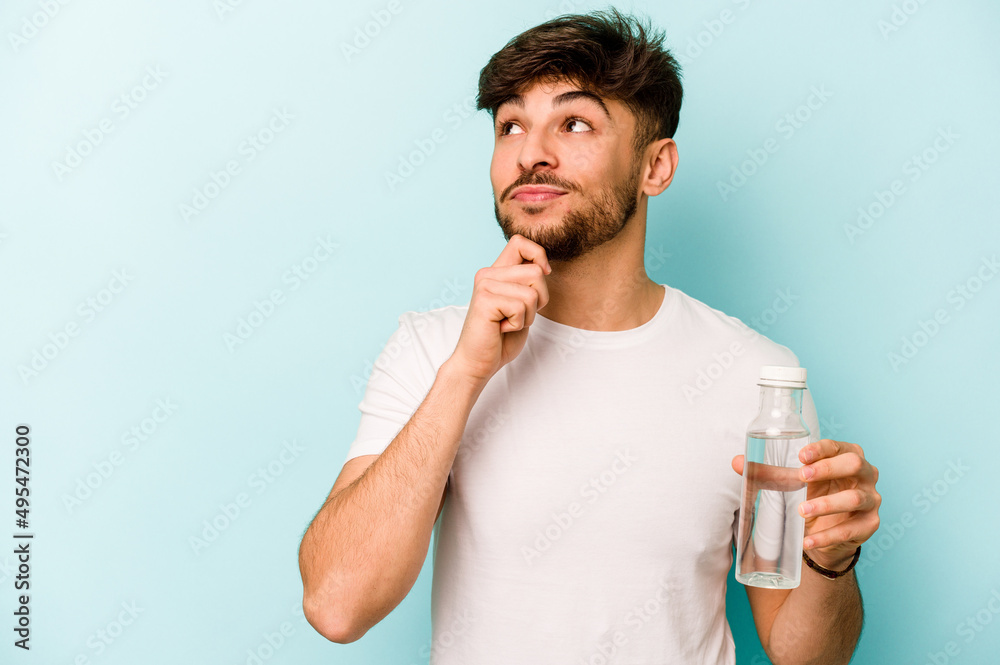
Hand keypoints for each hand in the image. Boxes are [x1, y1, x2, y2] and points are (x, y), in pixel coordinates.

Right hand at [447, 234, 550, 385]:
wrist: (477, 362)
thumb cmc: (499, 338)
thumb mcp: (520, 305)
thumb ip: (527, 285)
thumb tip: (545, 268)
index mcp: (495, 272)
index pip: (520, 242)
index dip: (538, 255)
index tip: (542, 276)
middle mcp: (487, 274)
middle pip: (536, 272)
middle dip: (540, 300)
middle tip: (518, 315)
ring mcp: (485, 285)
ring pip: (532, 292)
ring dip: (528, 315)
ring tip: (508, 323)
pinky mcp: (484, 300)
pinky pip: (521, 307)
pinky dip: (517, 324)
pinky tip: (500, 328)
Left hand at [731, 439, 880, 570]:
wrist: (826, 532)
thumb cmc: (813, 495)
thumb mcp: (793, 483)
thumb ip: (768, 473)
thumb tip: (736, 462)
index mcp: (847, 455)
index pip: (839, 446)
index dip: (822, 449)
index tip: (801, 456)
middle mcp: (866, 474)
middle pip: (854, 465)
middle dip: (827, 469)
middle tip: (801, 478)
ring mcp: (871, 500)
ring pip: (855, 498)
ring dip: (827, 505)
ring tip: (801, 512)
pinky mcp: (869, 525)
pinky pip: (851, 530)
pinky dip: (827, 537)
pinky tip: (808, 541)